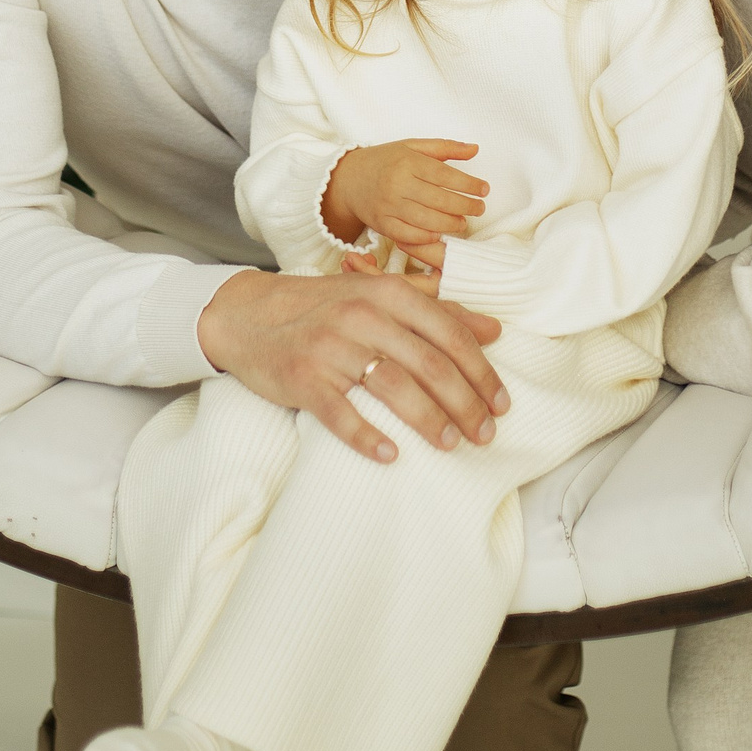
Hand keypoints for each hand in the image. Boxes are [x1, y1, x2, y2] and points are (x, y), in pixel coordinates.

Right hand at [196, 269, 508, 466]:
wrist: (249, 315)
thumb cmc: (324, 308)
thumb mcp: (379, 297)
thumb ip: (437, 309)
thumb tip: (494, 329)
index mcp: (387, 294)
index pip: (450, 334)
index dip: (482, 372)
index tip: (502, 403)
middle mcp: (362, 316)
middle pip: (430, 365)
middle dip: (466, 404)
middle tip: (485, 434)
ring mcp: (332, 348)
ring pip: (394, 388)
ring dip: (430, 421)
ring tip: (451, 443)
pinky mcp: (303, 378)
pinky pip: (340, 413)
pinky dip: (367, 437)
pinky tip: (391, 456)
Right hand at [324, 137, 486, 259]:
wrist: (349, 179)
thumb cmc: (386, 161)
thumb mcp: (412, 146)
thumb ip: (445, 147)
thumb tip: (475, 149)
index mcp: (407, 161)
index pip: (445, 174)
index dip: (469, 184)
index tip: (484, 189)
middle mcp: (397, 183)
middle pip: (439, 199)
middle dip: (465, 206)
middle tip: (480, 208)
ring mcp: (388, 206)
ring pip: (427, 220)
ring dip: (450, 224)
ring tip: (463, 222)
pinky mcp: (382, 224)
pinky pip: (409, 235)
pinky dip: (427, 237)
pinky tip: (439, 234)